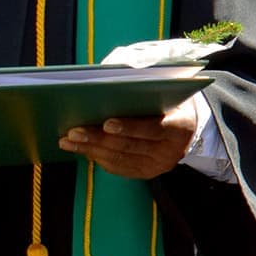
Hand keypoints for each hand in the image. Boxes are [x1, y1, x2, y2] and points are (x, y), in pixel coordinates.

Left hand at [59, 98, 199, 178]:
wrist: (187, 127)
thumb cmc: (170, 102)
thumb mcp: (167, 91)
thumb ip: (146, 88)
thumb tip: (111, 82)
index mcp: (180, 127)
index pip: (154, 128)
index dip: (130, 127)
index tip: (107, 123)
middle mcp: (172, 151)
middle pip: (130, 146)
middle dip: (99, 138)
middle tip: (74, 131)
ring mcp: (158, 165)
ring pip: (120, 159)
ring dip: (90, 149)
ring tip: (68, 140)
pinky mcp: (146, 172)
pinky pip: (118, 167)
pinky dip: (97, 157)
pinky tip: (81, 148)